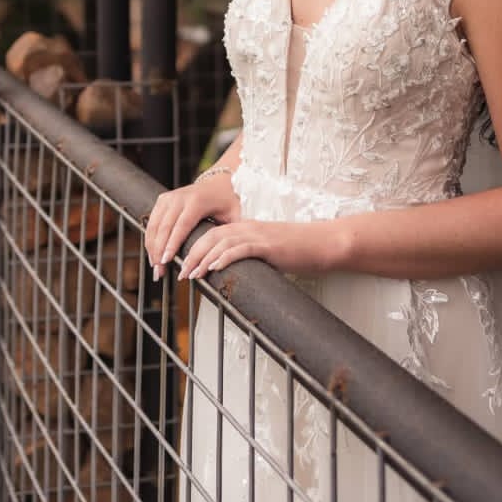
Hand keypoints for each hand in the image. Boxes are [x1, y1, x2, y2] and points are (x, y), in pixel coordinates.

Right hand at [145, 174, 242, 278]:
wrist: (219, 183)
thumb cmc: (228, 202)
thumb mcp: (236, 215)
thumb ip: (235, 232)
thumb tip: (235, 253)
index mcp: (197, 201)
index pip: (181, 226)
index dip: (172, 244)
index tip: (166, 261)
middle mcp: (180, 197)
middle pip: (164, 227)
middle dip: (159, 251)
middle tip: (158, 271)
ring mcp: (169, 197)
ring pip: (154, 225)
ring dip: (151, 247)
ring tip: (154, 267)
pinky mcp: (163, 199)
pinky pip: (152, 221)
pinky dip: (150, 238)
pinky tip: (152, 253)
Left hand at [177, 217, 348, 281]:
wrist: (322, 244)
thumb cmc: (297, 251)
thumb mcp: (267, 253)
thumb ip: (249, 258)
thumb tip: (232, 274)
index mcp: (245, 228)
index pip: (212, 235)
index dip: (194, 248)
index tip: (181, 264)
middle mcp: (248, 228)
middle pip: (210, 237)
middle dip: (191, 255)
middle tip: (179, 272)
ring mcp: (258, 235)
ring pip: (221, 242)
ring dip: (202, 258)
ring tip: (190, 274)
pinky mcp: (268, 245)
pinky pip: (241, 249)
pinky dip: (225, 257)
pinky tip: (214, 268)